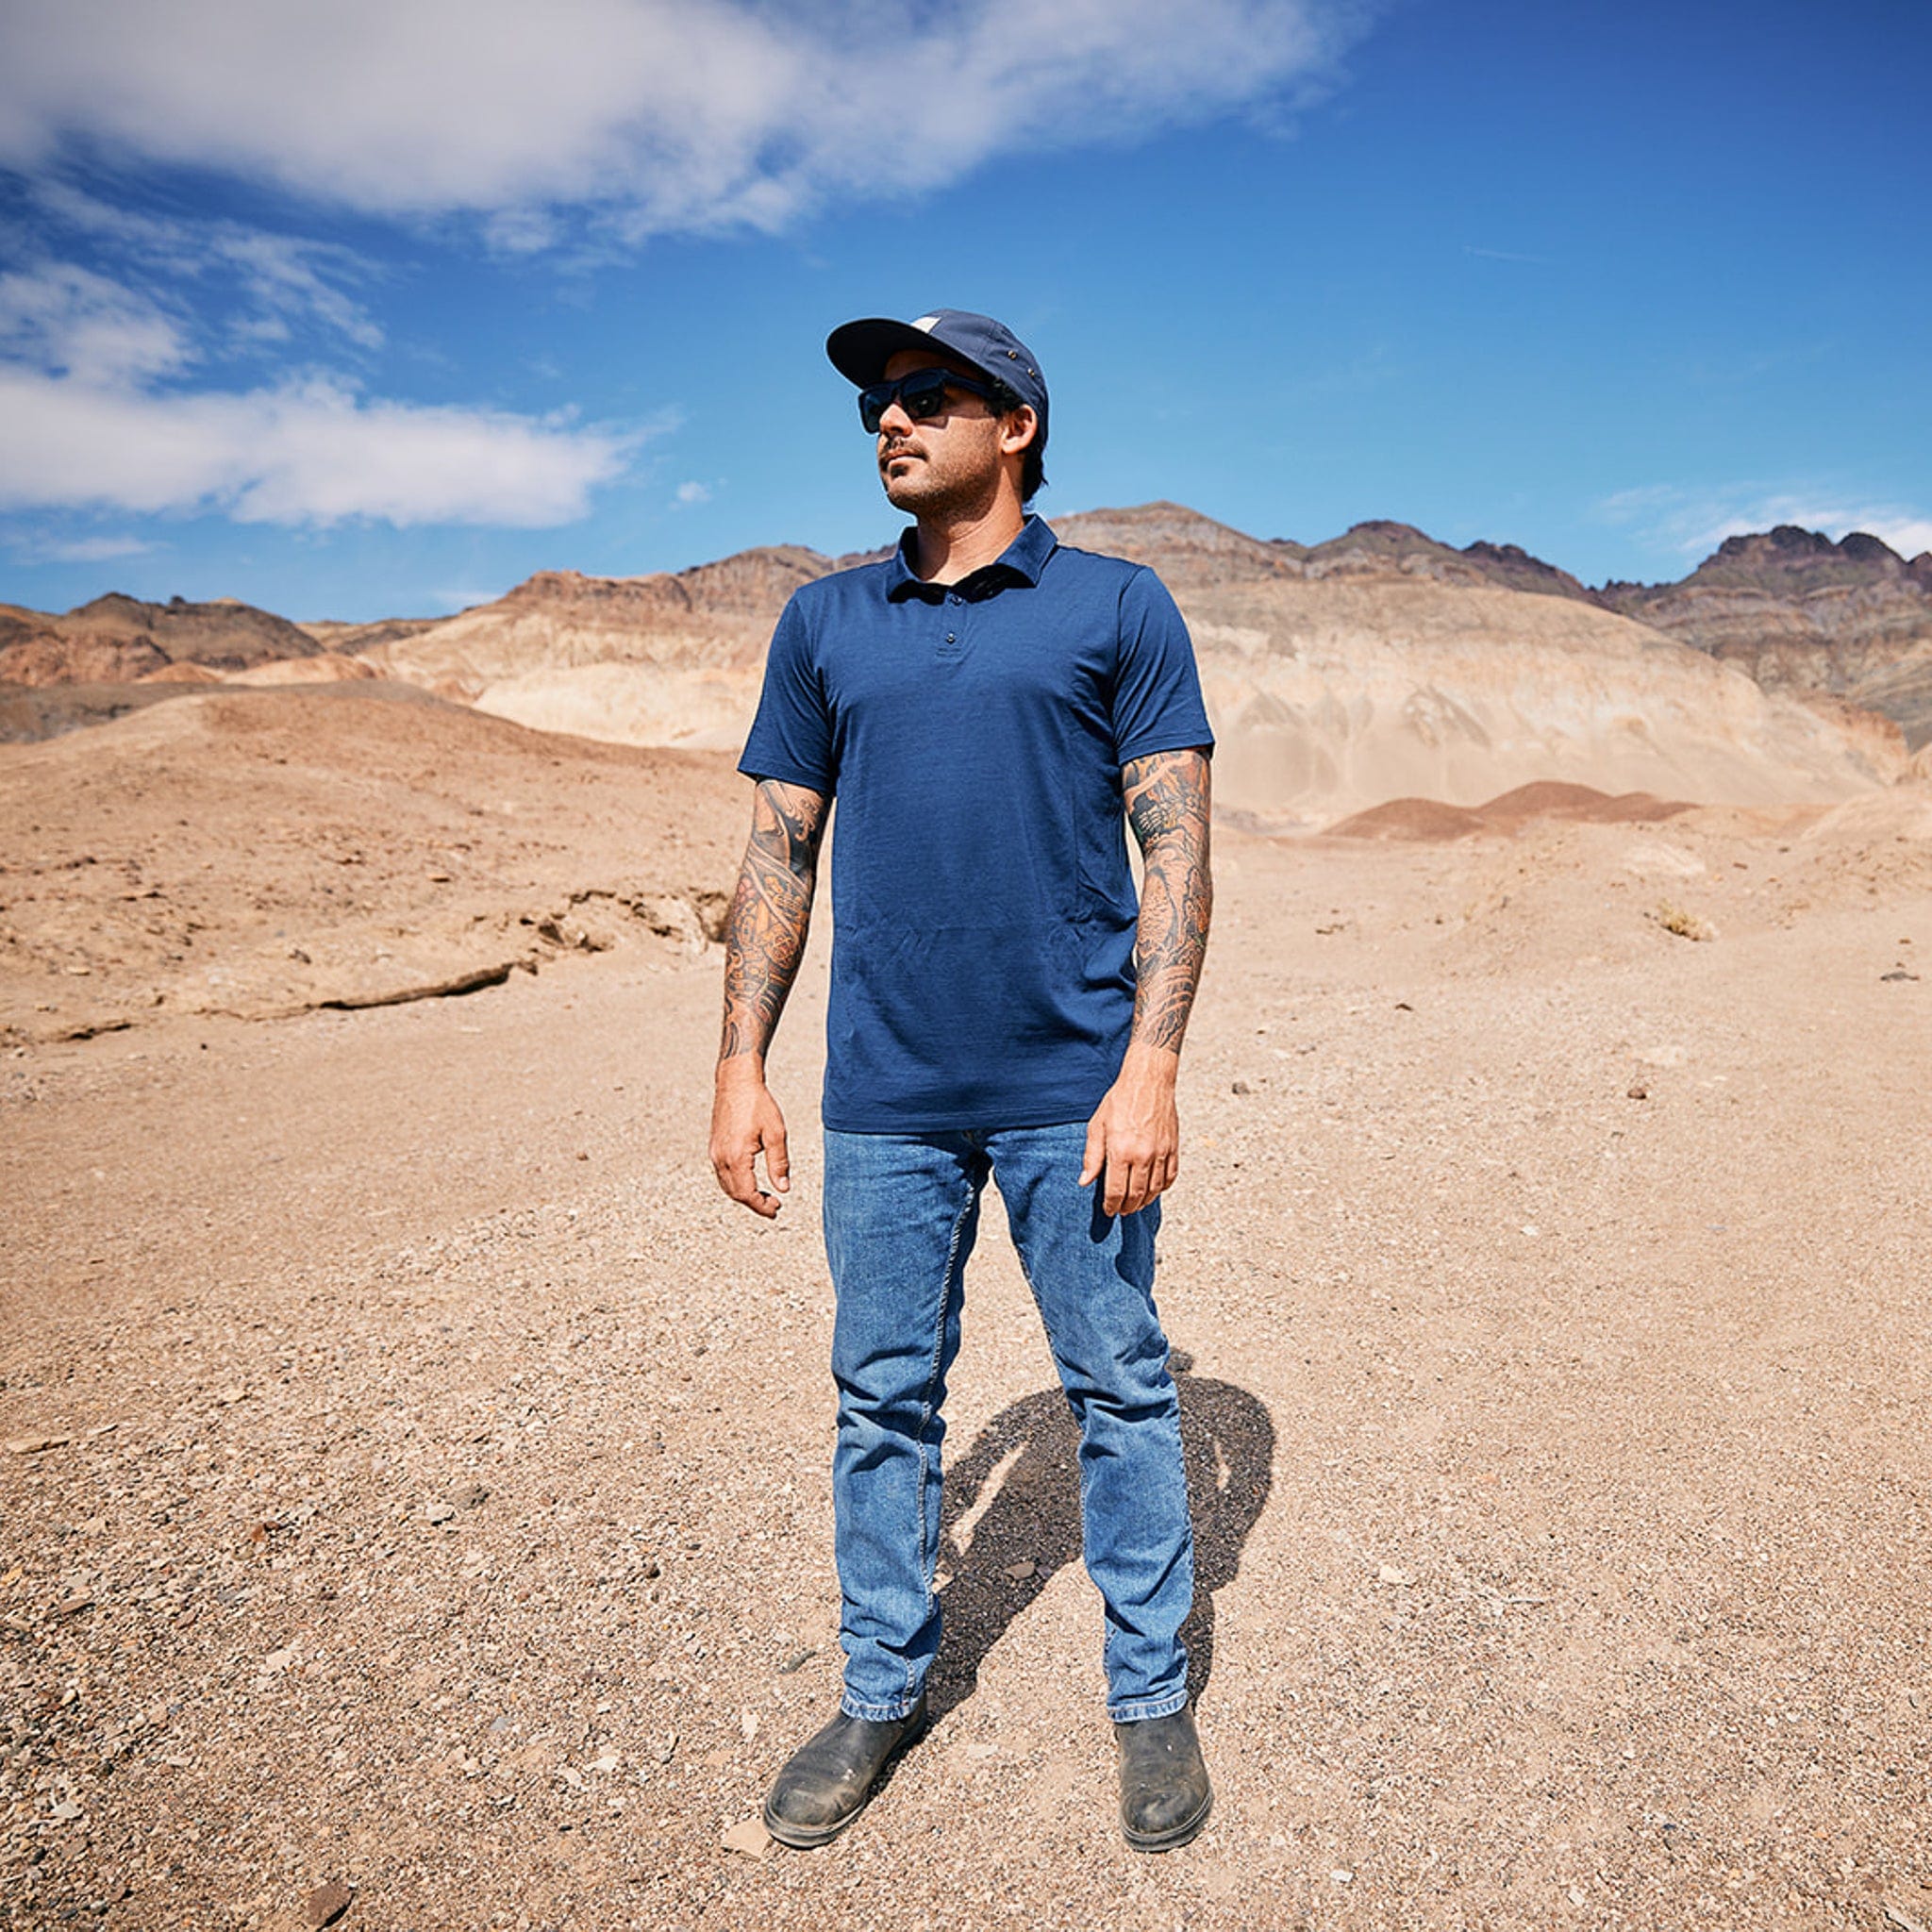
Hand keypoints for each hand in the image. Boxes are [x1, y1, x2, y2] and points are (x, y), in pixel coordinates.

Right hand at [710, 1064, 790, 1218]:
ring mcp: (715, 1152)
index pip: (747, 1194)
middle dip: (754, 1204)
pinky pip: (722, 1174)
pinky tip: (750, 1180)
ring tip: (764, 1196)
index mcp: (736, 1157)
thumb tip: (783, 1188)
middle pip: (735, 1194)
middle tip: (774, 1206)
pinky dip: (736, 1184)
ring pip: (727, 1186)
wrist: (736, 1081)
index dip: (761, 1206)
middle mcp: (721, 1158)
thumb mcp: (776, 1133)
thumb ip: (779, 1163)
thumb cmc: (758, 1104)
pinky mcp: (714, 1146)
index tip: (776, 1211)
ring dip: (744, 1195)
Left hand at [1080, 1047, 1180, 1216]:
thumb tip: (1084, 1182)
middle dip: (1127, 1208)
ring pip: (1154, 1190)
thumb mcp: (1097, 1126)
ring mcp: (1161, 1153)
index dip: (1111, 1205)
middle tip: (1121, 1211)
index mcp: (1121, 1151)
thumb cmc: (1119, 1101)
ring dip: (1144, 1202)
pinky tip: (1153, 1190)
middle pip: (1136, 1195)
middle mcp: (1143, 1156)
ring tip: (1135, 1205)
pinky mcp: (1173, 1148)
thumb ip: (1092, 1157)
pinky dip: (1162, 1188)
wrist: (1148, 1081)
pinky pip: (1170, 1177)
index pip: (1116, 1191)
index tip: (1108, 1211)